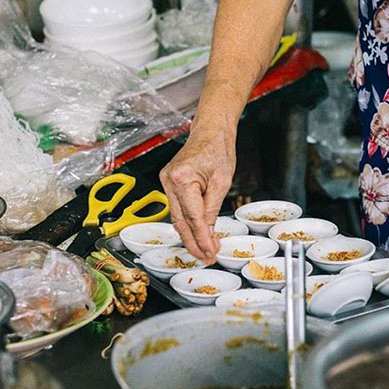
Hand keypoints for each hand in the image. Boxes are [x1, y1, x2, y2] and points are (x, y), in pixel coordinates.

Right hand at [160, 130, 235, 262]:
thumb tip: (209, 233)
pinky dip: (186, 223)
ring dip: (189, 235)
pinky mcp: (168, 183)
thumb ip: (213, 210)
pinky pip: (176, 209)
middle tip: (206, 257)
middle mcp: (169, 180)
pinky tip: (195, 235)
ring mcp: (165, 182)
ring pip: (176, 218)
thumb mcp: (222, 182)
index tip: (210, 251)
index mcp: (183, 178)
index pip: (192, 217)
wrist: (210, 132)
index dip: (202, 238)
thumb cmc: (217, 149)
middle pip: (179, 221)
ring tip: (203, 250)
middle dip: (193, 242)